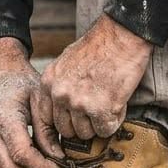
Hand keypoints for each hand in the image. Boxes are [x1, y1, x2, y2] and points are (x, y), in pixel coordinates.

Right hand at [0, 38, 63, 167]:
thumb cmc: (23, 82)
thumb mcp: (41, 98)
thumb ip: (47, 130)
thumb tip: (58, 159)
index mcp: (4, 118)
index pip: (22, 155)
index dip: (44, 166)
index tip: (62, 165)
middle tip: (57, 167)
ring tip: (47, 162)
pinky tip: (35, 157)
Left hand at [35, 15, 152, 140]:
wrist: (122, 34)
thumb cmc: (99, 45)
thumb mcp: (67, 62)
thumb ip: (60, 85)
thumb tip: (62, 108)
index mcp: (49, 82)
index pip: (45, 120)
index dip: (60, 126)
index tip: (70, 128)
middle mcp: (60, 94)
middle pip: (66, 130)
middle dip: (82, 124)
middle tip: (96, 111)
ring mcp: (79, 103)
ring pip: (86, 133)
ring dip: (98, 123)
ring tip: (108, 103)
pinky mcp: (101, 109)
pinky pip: (105, 130)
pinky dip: (114, 120)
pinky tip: (118, 104)